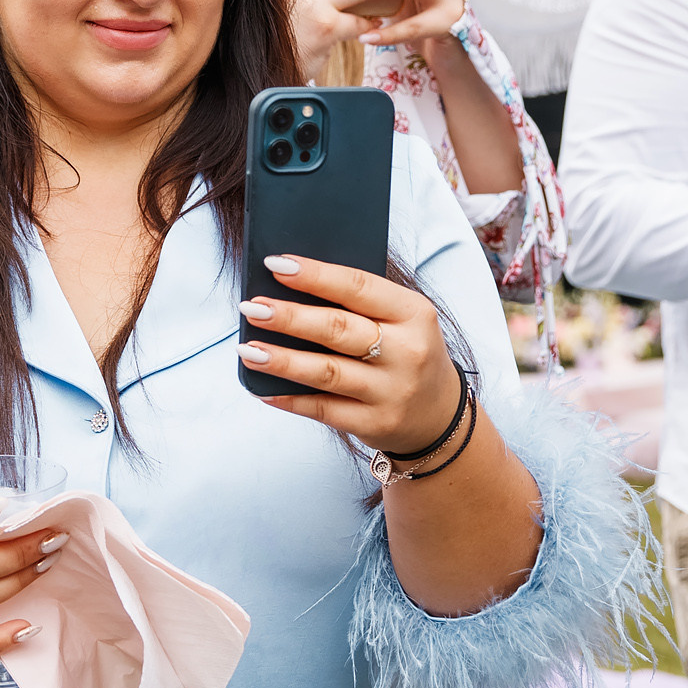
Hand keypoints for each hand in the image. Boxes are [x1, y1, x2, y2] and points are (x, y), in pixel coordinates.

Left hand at [238, 254, 460, 451]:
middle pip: (338, 329)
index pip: (358, 286)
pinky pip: (324, 410)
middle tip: (253, 307)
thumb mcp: (403, 320)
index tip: (275, 264)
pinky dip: (291, 400)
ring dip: (282, 360)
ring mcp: (391, 392)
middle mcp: (406, 352)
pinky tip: (264, 390)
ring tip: (248, 349)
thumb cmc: (406, 353)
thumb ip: (360, 303)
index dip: (314, 275)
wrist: (439, 415)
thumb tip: (291, 288)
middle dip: (290, 317)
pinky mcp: (375, 423)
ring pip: (327, 372)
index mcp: (414, 313)